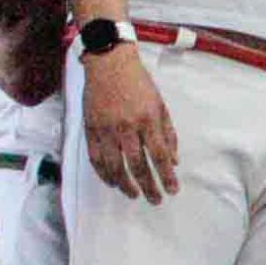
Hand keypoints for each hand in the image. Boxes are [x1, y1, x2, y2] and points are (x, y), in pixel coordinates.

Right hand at [81, 46, 181, 204]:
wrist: (109, 64)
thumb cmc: (139, 84)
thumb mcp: (161, 105)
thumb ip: (168, 134)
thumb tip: (174, 161)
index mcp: (148, 120)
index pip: (160, 155)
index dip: (166, 176)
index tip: (172, 190)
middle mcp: (127, 127)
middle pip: (138, 165)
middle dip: (148, 186)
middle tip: (155, 200)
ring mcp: (106, 129)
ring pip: (115, 166)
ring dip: (125, 184)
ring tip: (134, 194)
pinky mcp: (90, 128)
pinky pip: (96, 158)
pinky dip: (104, 173)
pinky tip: (112, 182)